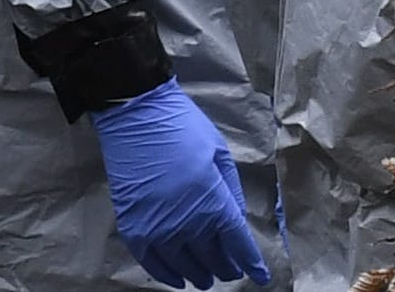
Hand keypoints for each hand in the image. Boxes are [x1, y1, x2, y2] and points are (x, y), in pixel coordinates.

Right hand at [90, 78, 270, 287]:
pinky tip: (177, 279)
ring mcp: (157, 229)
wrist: (138, 119)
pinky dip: (166, 274)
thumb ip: (231, 191)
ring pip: (183, 265)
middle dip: (226, 267)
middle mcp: (187, 223)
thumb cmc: (186, 130)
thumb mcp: (220, 155)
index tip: (260, 276)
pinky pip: (151, 263)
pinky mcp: (133, 229)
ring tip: (208, 280)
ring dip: (198, 274)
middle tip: (233, 273)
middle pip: (212, 257)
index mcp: (214, 202)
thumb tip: (236, 219)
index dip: (250, 262)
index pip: (237, 243)